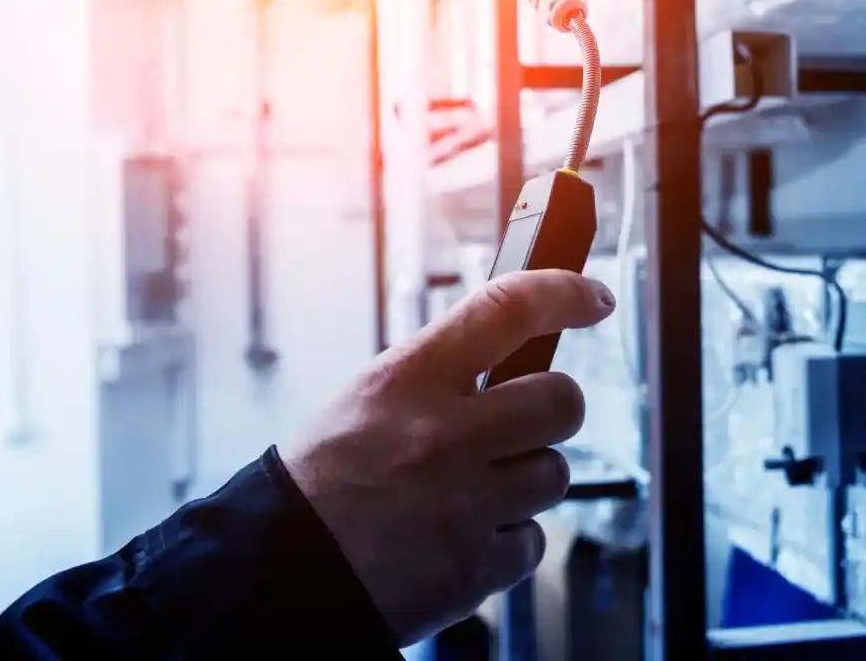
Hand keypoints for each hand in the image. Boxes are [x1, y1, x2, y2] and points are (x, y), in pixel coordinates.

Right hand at [280, 269, 615, 645]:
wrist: (276, 574)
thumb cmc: (319, 483)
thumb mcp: (366, 400)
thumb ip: (438, 378)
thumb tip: (511, 361)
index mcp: (408, 381)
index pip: (507, 309)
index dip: (563, 292)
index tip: (590, 298)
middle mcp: (443, 436)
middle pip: (561, 401)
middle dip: (553, 409)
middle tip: (524, 421)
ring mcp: (465, 504)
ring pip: (554, 473)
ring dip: (526, 480)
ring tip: (472, 492)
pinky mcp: (475, 566)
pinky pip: (533, 541)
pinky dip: (508, 541)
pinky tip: (464, 537)